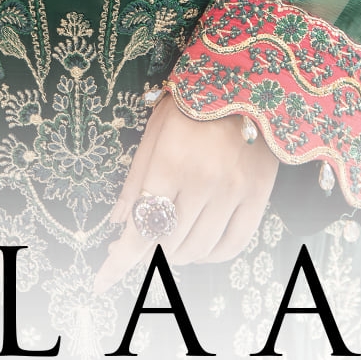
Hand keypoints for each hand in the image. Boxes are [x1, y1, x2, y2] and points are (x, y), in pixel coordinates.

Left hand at [93, 94, 279, 293]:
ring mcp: (234, 191)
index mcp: (170, 162)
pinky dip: (211, 255)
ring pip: (197, 249)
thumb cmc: (193, 102)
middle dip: (147, 251)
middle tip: (140, 242)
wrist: (248, 79)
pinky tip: (200, 246)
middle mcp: (203, 181)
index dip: (119, 260)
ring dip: (176, 254)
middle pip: (167, 243)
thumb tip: (117, 223)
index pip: (140, 225)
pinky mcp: (259, 195)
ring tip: (170, 237)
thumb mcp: (154, 130)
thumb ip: (135, 179)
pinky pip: (233, 245)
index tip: (101, 280)